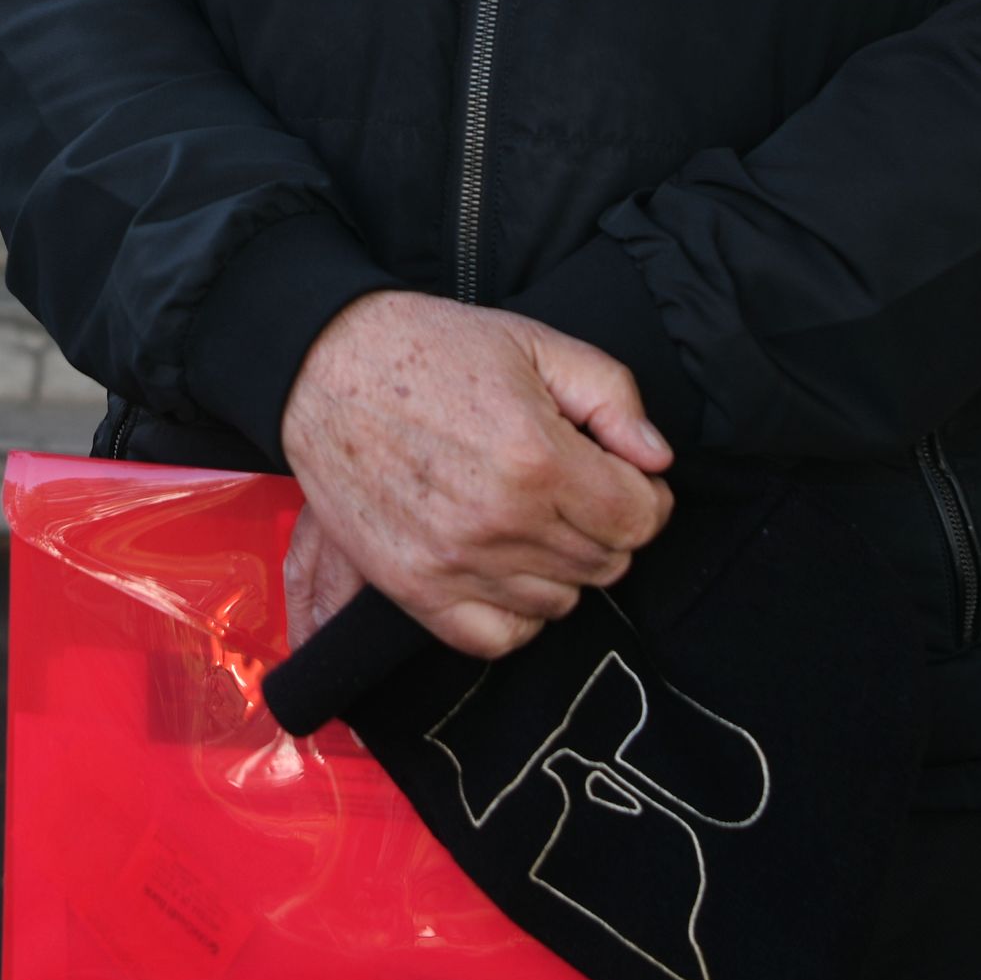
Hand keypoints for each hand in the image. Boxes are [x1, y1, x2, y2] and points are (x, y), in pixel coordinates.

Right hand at [278, 290, 673, 661]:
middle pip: (606, 563)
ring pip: (560, 601)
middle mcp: (501, 522)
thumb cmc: (432, 348)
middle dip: (607, 526)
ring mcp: (453, 563)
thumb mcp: (534, 342)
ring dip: (563, 566)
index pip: (640, 519)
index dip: (646, 495)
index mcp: (538, 457)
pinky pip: (496, 637)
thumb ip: (612, 395)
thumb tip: (657, 460)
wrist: (323, 367)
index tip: (624, 475)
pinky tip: (509, 568)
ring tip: (535, 518)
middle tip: (575, 488)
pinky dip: (517, 614)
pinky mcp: (413, 589)